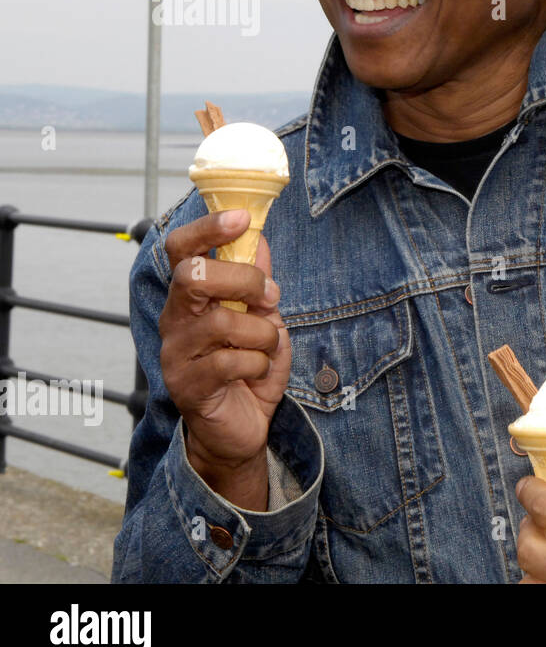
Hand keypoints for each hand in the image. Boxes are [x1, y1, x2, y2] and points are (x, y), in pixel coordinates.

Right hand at [158, 209, 289, 508]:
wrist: (238, 430)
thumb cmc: (247, 371)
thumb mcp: (262, 320)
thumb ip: (258, 283)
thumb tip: (259, 238)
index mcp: (190, 298)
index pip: (180, 250)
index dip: (207, 228)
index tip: (240, 216)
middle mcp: (175, 320)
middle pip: (194, 276)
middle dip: (245, 280)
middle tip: (268, 296)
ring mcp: (177, 354)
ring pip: (222, 322)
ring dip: (261, 333)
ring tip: (267, 346)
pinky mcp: (187, 386)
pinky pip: (231, 361)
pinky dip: (258, 364)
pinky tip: (257, 372)